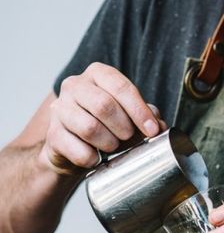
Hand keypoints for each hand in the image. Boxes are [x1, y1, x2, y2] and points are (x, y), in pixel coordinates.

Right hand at [39, 62, 166, 174]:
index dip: (139, 110)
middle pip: (103, 105)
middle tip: (129, 138)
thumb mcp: (129, 115)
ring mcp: (59, 108)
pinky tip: (96, 158)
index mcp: (97, 74)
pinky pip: (77, 150)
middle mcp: (74, 85)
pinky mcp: (52, 134)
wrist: (73, 147)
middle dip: (124, 127)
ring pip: (89, 127)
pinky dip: (92, 158)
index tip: (152, 130)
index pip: (121, 86)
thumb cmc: (106, 126)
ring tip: (112, 146)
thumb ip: (147, 116)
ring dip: (108, 143)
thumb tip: (160, 125)